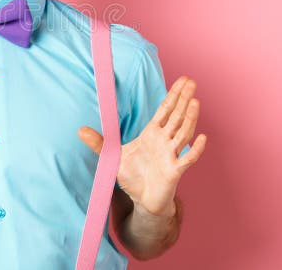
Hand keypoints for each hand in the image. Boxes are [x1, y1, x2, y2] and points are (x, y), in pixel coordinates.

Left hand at [78, 75, 206, 216]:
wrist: (143, 200)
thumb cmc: (132, 177)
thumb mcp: (113, 157)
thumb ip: (98, 143)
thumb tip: (79, 130)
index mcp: (152, 134)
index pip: (165, 110)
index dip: (173, 95)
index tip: (182, 80)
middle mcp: (164, 141)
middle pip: (176, 116)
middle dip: (183, 99)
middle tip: (192, 82)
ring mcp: (171, 155)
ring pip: (183, 133)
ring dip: (190, 118)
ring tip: (195, 102)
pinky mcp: (175, 171)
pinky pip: (187, 159)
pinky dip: (195, 149)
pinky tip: (202, 138)